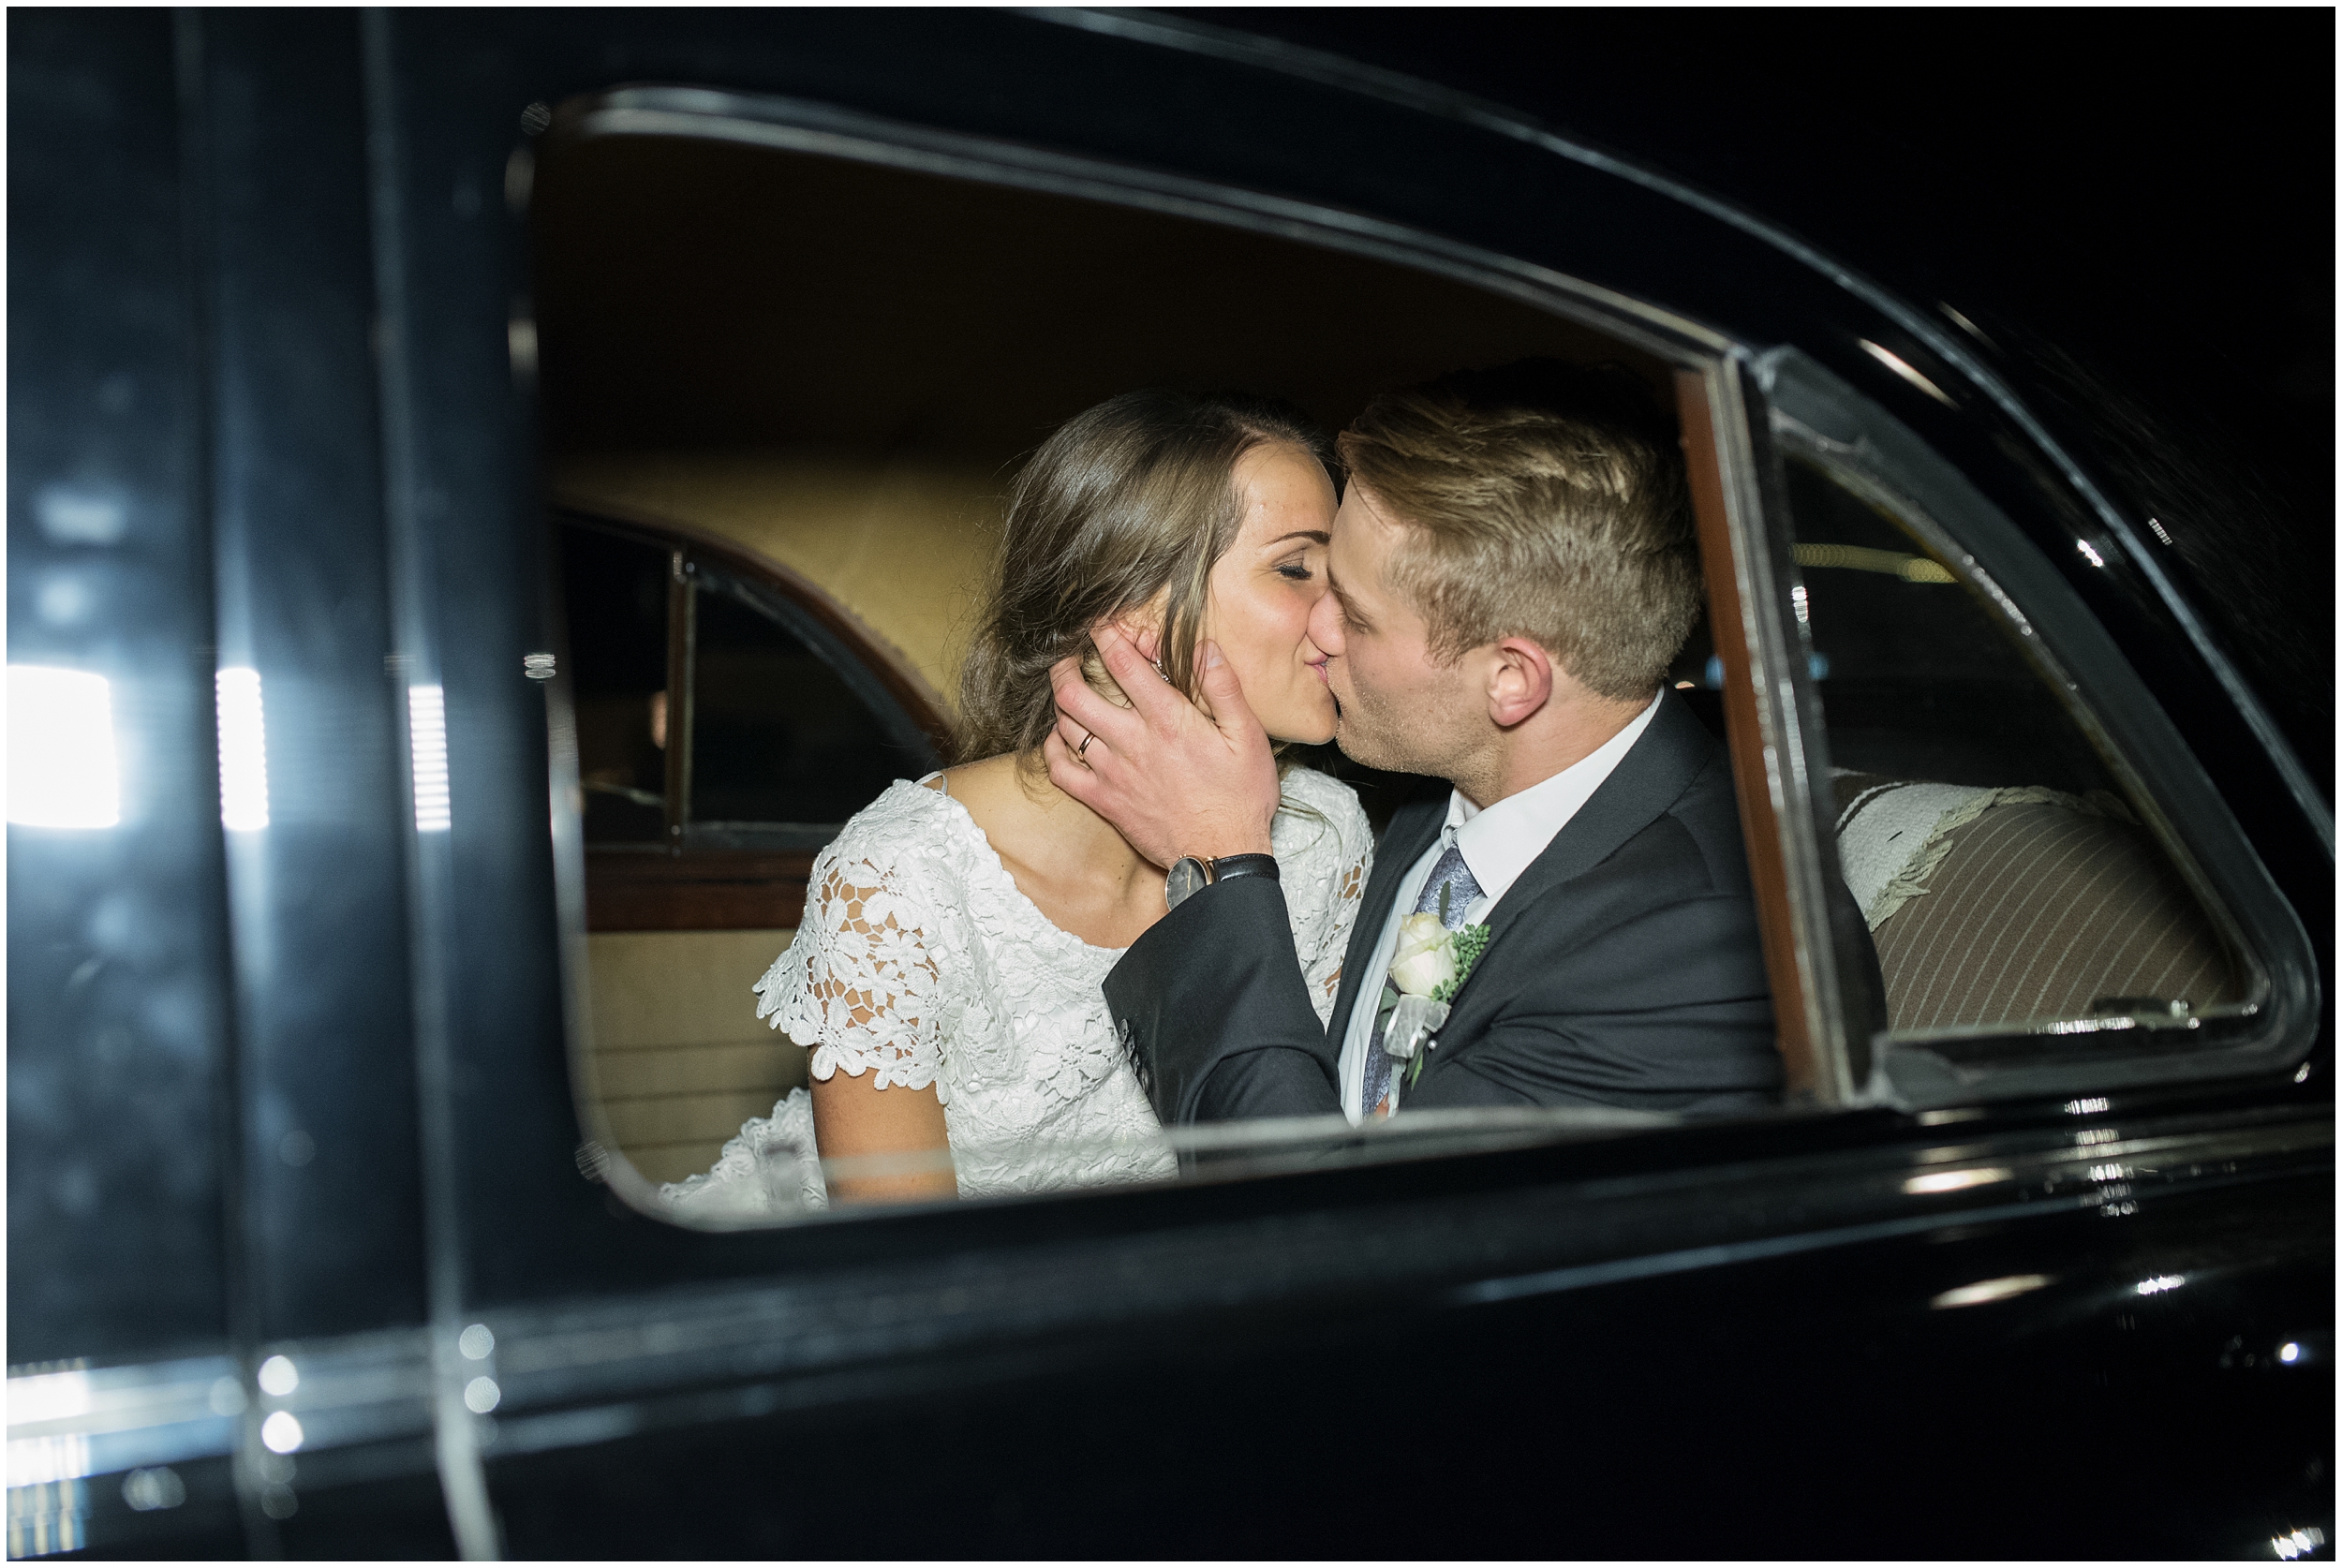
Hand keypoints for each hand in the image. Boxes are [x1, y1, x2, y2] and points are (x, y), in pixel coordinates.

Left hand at [1044, 623, 1279, 867]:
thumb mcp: (1247, 736)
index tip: (1100, 625)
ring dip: (1061, 704)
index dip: (1106, 636)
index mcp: (1167, 719)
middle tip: (1070, 658)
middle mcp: (1131, 741)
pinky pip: (1060, 771)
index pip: (1123, 663)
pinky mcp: (1103, 800)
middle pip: (1075, 693)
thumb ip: (1224, 688)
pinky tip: (1060, 740)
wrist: (1221, 857)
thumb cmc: (1240, 797)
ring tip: (1067, 693)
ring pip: (1065, 727)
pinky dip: (1052, 750)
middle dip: (1065, 668)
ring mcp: (1112, 772)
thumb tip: (1205, 648)